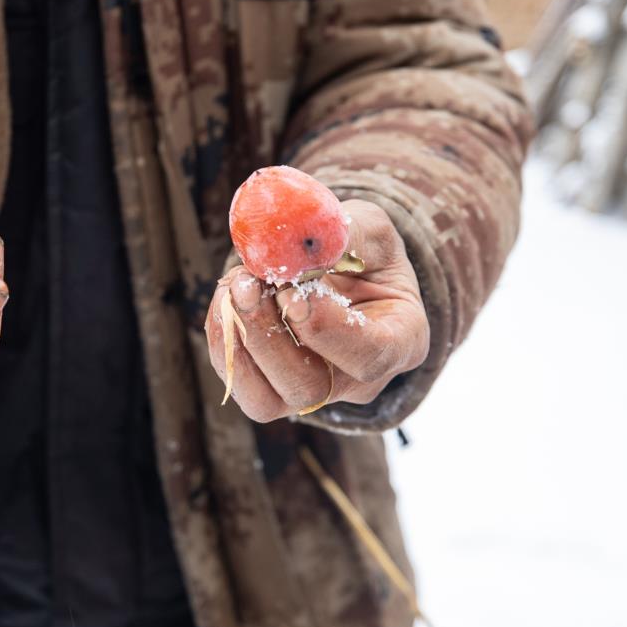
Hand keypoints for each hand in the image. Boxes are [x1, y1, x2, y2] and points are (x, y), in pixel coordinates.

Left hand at [204, 200, 428, 422]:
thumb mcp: (369, 228)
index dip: (327, 330)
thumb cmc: (362, 249)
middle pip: (311, 387)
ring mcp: (315, 391)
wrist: (339, 269)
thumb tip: (299, 242)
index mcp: (401, 340)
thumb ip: (347, 233)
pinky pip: (243, 386)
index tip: (293, 294)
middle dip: (270, 337)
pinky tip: (226, 298)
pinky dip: (225, 343)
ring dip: (242, 341)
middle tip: (247, 284)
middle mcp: (358, 380)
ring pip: (271, 399)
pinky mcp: (275, 390)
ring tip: (236, 285)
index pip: (370, 356)